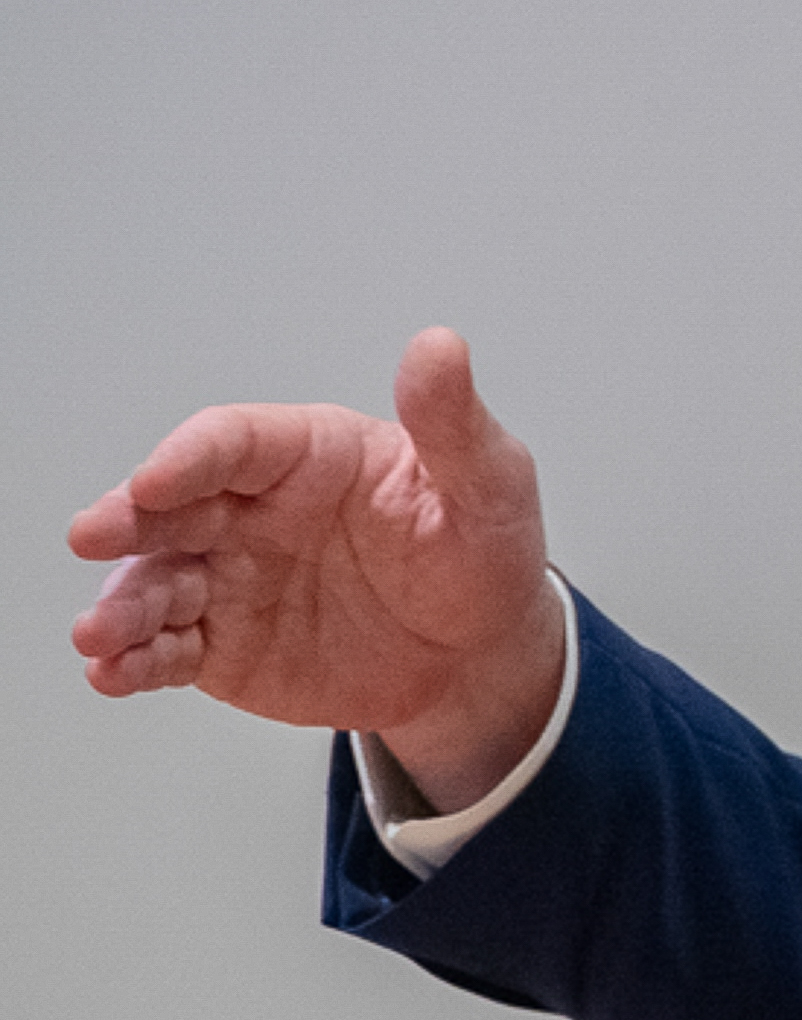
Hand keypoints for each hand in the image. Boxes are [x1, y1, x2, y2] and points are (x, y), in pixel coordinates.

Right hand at [67, 328, 566, 809]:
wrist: (482, 654)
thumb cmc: (481, 553)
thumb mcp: (489, 484)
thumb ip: (452, 423)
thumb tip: (438, 347)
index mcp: (310, 455)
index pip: (234, 441)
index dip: (190, 457)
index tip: (157, 479)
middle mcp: (255, 511)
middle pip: (173, 505)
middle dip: (126, 520)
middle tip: (94, 536)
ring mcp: (233, 578)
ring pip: (158, 582)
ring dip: (121, 605)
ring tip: (100, 633)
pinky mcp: (225, 644)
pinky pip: (168, 649)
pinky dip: (135, 661)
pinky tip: (115, 672)